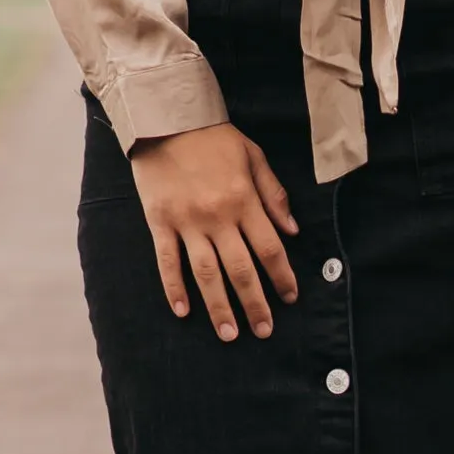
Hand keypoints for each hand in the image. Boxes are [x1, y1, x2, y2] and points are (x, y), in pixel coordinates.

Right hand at [130, 121, 299, 338]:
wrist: (166, 119)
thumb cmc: (214, 138)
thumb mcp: (253, 157)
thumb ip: (274, 195)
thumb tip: (293, 230)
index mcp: (244, 200)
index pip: (270, 248)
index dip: (282, 277)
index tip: (290, 297)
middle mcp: (218, 216)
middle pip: (240, 269)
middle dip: (255, 304)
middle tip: (264, 331)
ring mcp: (187, 222)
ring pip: (206, 274)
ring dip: (219, 307)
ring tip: (230, 334)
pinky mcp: (160, 222)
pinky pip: (167, 262)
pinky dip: (174, 288)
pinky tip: (183, 311)